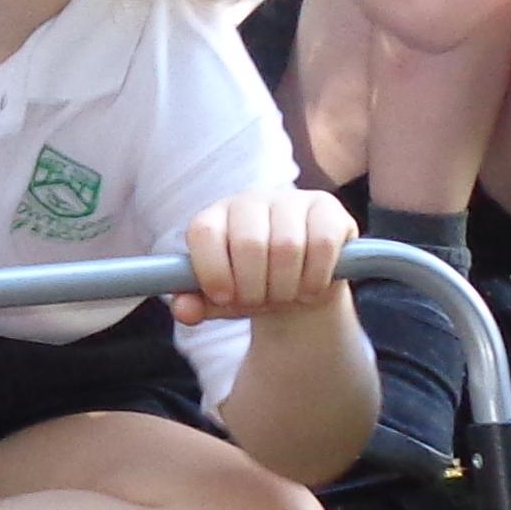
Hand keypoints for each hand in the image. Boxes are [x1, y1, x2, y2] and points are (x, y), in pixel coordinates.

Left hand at [170, 187, 360, 323]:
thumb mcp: (223, 301)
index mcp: (217, 217)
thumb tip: (183, 309)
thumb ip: (197, 305)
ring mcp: (291, 200)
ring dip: (285, 287)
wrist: (301, 287)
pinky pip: (322, 244)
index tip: (223, 298)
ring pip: (287, 246)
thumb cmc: (254, 288)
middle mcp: (251, 201)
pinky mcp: (328, 208)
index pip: (204, 232)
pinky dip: (314, 278)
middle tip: (259, 302)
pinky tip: (309, 288)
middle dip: (254, 288)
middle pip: (249, 243)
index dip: (211, 270)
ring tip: (284, 296)